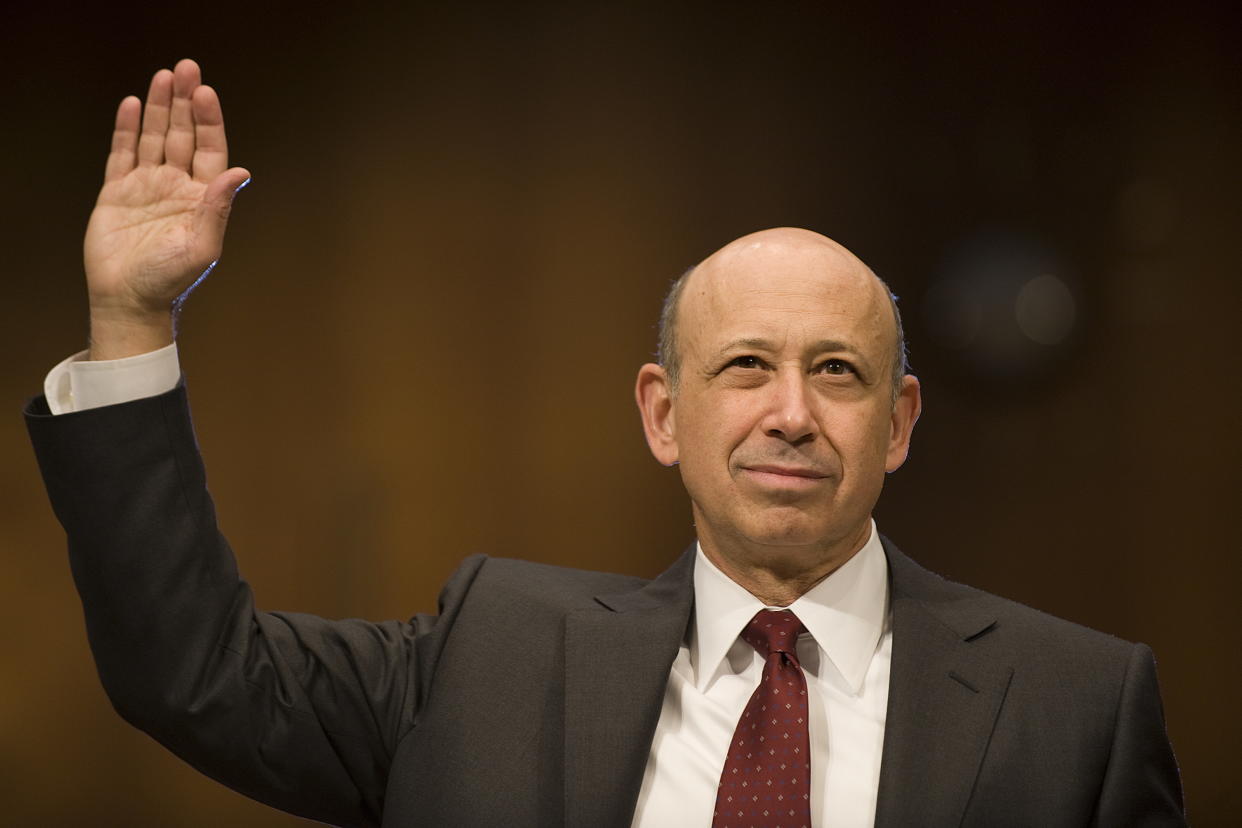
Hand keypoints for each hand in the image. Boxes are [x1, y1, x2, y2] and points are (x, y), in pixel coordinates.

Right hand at [83, 59, 250, 358]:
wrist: (130, 300)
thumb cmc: (172, 280)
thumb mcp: (202, 246)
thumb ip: (219, 207)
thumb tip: (241, 172)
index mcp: (203, 197)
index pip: (210, 149)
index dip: (209, 121)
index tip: (205, 93)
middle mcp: (177, 186)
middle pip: (182, 134)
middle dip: (185, 102)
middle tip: (186, 68)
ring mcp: (147, 186)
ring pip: (153, 137)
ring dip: (158, 107)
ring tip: (163, 75)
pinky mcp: (117, 192)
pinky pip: (122, 154)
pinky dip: (126, 129)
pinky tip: (130, 105)